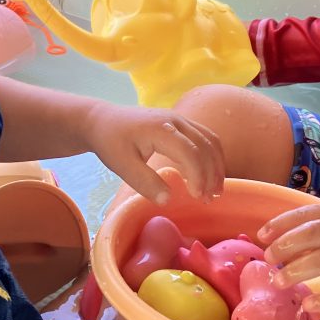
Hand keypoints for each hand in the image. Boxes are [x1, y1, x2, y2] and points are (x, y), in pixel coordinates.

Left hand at [84, 101, 224, 204]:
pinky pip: (205, 137)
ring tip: (215, 190)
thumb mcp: (121, 165)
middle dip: (211, 174)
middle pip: (205, 146)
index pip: (190, 152)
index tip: (197, 197)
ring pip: (210, 140)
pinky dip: (212, 156)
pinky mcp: (181, 122)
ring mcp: (180, 119)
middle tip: (209, 199)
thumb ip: (144, 182)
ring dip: (216, 165)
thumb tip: (167, 200)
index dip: (198, 175)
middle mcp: (175, 120)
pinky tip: (210, 174)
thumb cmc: (110, 142)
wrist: (102, 120)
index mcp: (160, 129)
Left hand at [258, 203, 319, 312]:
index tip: (262, 236)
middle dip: (286, 245)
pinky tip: (308, 304)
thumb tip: (275, 244)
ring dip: (297, 271)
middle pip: (313, 234)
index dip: (281, 224)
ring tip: (279, 282)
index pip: (306, 215)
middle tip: (270, 259)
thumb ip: (313, 230)